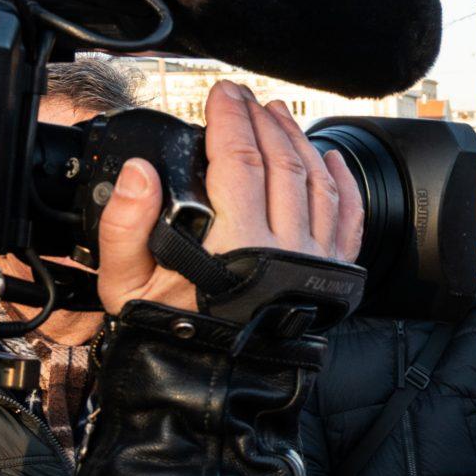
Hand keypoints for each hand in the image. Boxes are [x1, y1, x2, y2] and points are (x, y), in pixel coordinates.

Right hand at [96, 80, 362, 316]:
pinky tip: (332, 158)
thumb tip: (139, 172)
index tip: (223, 95)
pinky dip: (343, 183)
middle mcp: (286, 246)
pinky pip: (349, 217)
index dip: (231, 120)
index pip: (240, 160)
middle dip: (263, 122)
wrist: (214, 380)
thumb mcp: (128, 282)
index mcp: (239, 243)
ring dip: (299, 142)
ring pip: (318, 183)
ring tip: (280, 115)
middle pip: (282, 163)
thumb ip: (125, 226)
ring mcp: (315, 258)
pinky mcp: (333, 272)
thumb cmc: (172, 333)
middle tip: (246, 98)